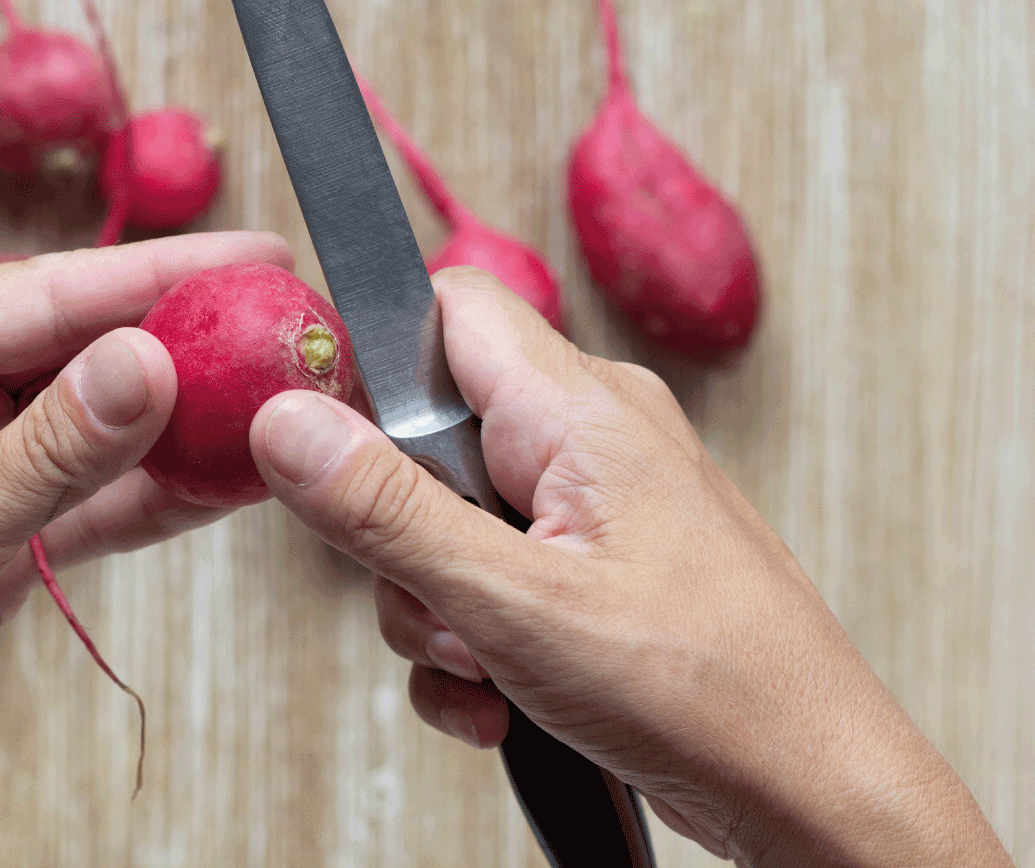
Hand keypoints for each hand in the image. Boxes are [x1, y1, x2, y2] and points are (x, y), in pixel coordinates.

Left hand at [0, 231, 290, 867]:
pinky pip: (94, 499)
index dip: (160, 275)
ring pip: (98, 425)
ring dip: (182, 422)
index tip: (255, 262)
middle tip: (282, 330)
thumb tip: (147, 362)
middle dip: (183, 341)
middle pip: (83, 349)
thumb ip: (47, 452)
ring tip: (273, 403)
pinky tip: (222, 481)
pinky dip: (157, 494)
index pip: (49, 294)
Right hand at [249, 267, 1011, 867]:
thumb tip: (286, 423)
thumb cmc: (705, 688)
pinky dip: (477, 642)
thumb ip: (386, 509)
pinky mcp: (594, 568)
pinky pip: (493, 576)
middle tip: (437, 607)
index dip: (374, 368)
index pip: (445, 307)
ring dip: (437, 608)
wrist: (809, 788)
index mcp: (577, 407)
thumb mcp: (512, 601)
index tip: (337, 458)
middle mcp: (589, 436)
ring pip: (451, 521)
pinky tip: (500, 700)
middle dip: (401, 536)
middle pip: (430, 434)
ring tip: (485, 669)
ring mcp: (595, 506)